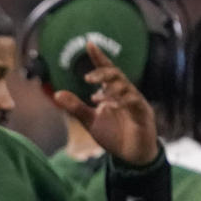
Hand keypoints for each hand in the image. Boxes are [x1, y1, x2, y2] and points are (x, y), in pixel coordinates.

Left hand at [52, 41, 158, 165]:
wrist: (130, 156)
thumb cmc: (114, 135)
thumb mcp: (90, 120)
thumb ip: (75, 107)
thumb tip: (56, 93)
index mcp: (113, 93)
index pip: (107, 70)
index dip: (99, 57)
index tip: (89, 43)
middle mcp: (126, 94)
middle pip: (116, 75)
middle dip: (102, 73)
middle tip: (87, 78)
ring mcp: (136, 103)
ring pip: (126, 87)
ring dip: (110, 90)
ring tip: (95, 98)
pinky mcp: (143, 114)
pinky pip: (134, 103)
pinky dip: (122, 102)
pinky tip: (110, 106)